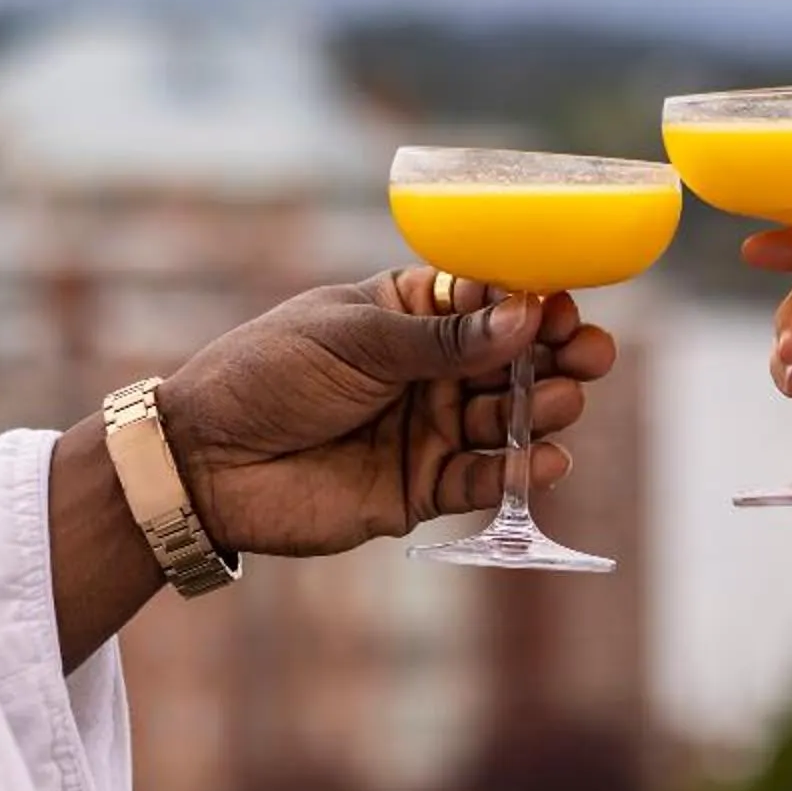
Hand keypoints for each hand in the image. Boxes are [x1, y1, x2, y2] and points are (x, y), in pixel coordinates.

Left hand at [159, 267, 616, 556]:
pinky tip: (541, 460)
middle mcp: (431, 370)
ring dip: (545, 410)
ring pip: (511, 419)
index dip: (535, 304)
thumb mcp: (355, 340)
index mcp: (412, 314)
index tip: (563, 308)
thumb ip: (443, 339)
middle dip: (559, 357)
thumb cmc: (266, 374)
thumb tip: (526, 317)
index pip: (493, 302)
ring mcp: (431, 429)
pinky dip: (516, 472)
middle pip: (518, 362)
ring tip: (559, 403)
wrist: (204, 459)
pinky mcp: (423, 488)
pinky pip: (483, 479)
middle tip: (587, 356)